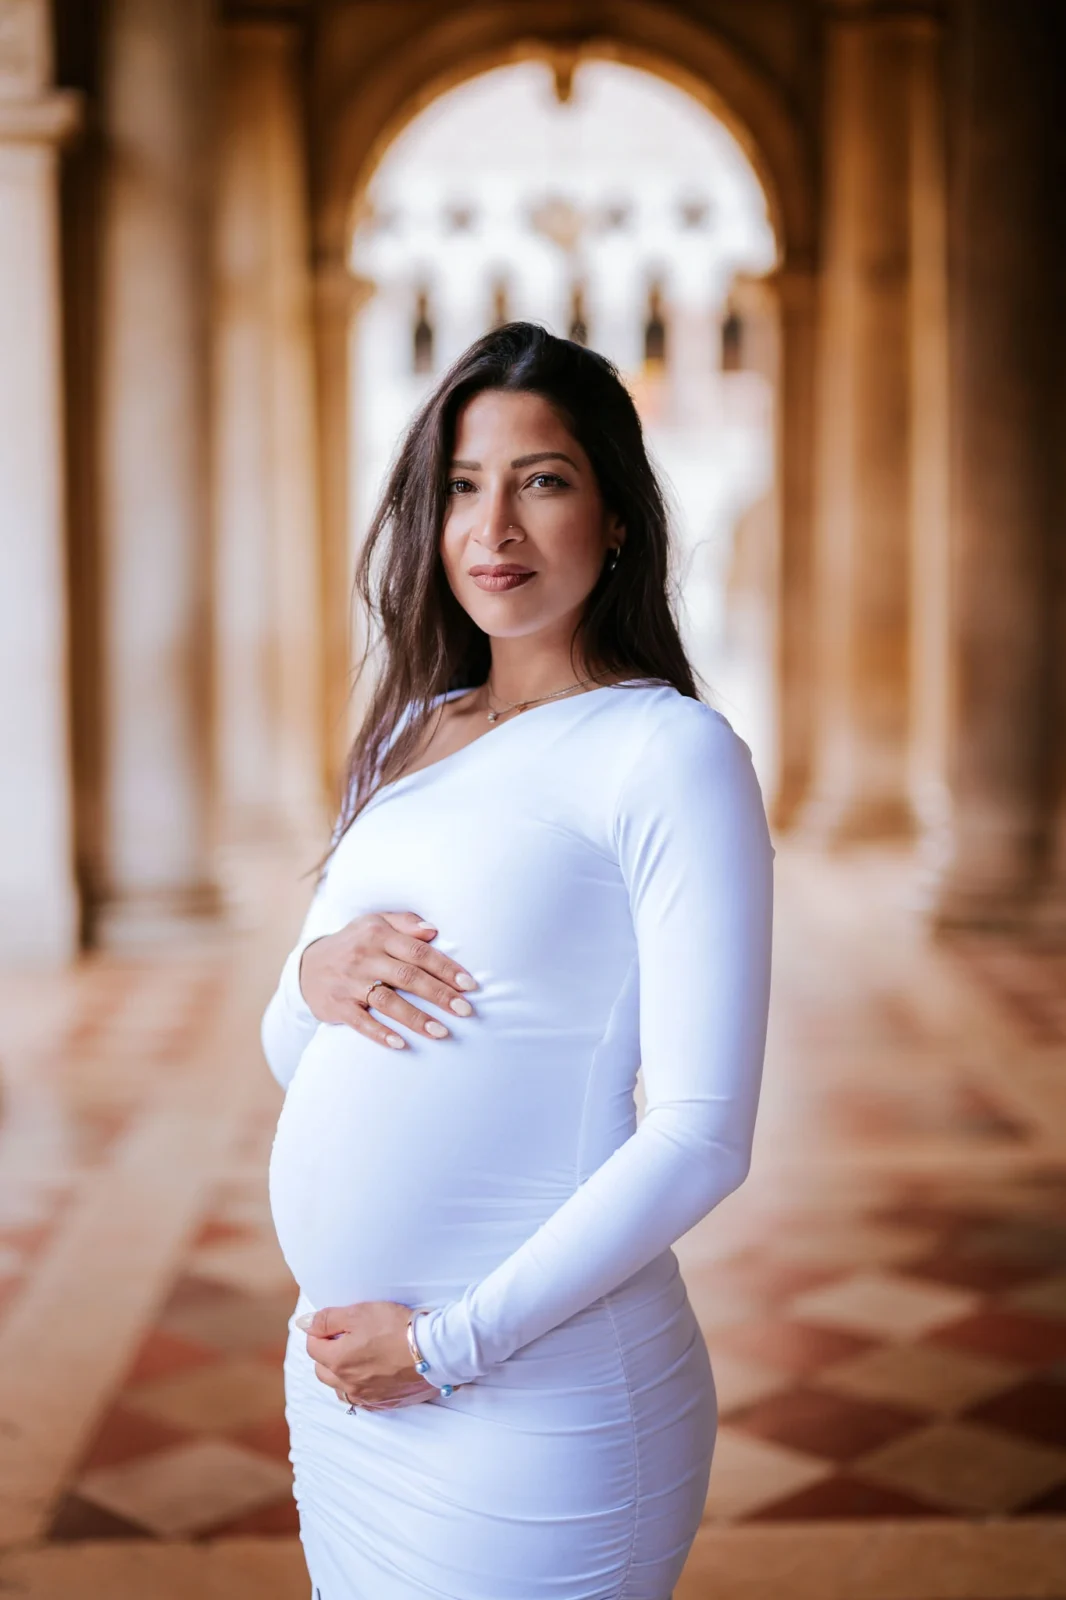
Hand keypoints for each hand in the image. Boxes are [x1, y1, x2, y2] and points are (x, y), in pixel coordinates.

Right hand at [299, 911, 476, 1049]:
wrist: (306, 967)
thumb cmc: (353, 944)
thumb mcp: (374, 923)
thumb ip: (405, 923)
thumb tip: (434, 930)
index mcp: (377, 934)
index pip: (418, 952)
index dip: (446, 968)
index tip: (470, 985)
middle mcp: (363, 957)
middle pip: (408, 977)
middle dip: (439, 995)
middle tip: (466, 1010)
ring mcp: (349, 983)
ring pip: (388, 1001)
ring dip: (417, 1018)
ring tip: (443, 1032)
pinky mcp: (337, 1006)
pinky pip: (360, 1022)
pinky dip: (380, 1033)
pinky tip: (401, 1044)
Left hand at [301, 1301, 437, 1410]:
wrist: (433, 1350)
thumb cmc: (396, 1327)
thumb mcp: (359, 1312)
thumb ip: (328, 1319)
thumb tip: (304, 1323)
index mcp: (338, 1361)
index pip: (312, 1348)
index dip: (319, 1332)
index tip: (333, 1323)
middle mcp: (348, 1384)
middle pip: (322, 1371)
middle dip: (326, 1354)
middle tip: (343, 1338)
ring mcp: (366, 1397)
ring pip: (340, 1388)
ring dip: (341, 1374)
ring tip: (357, 1357)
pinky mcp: (385, 1403)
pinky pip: (362, 1399)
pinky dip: (360, 1387)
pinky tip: (372, 1374)